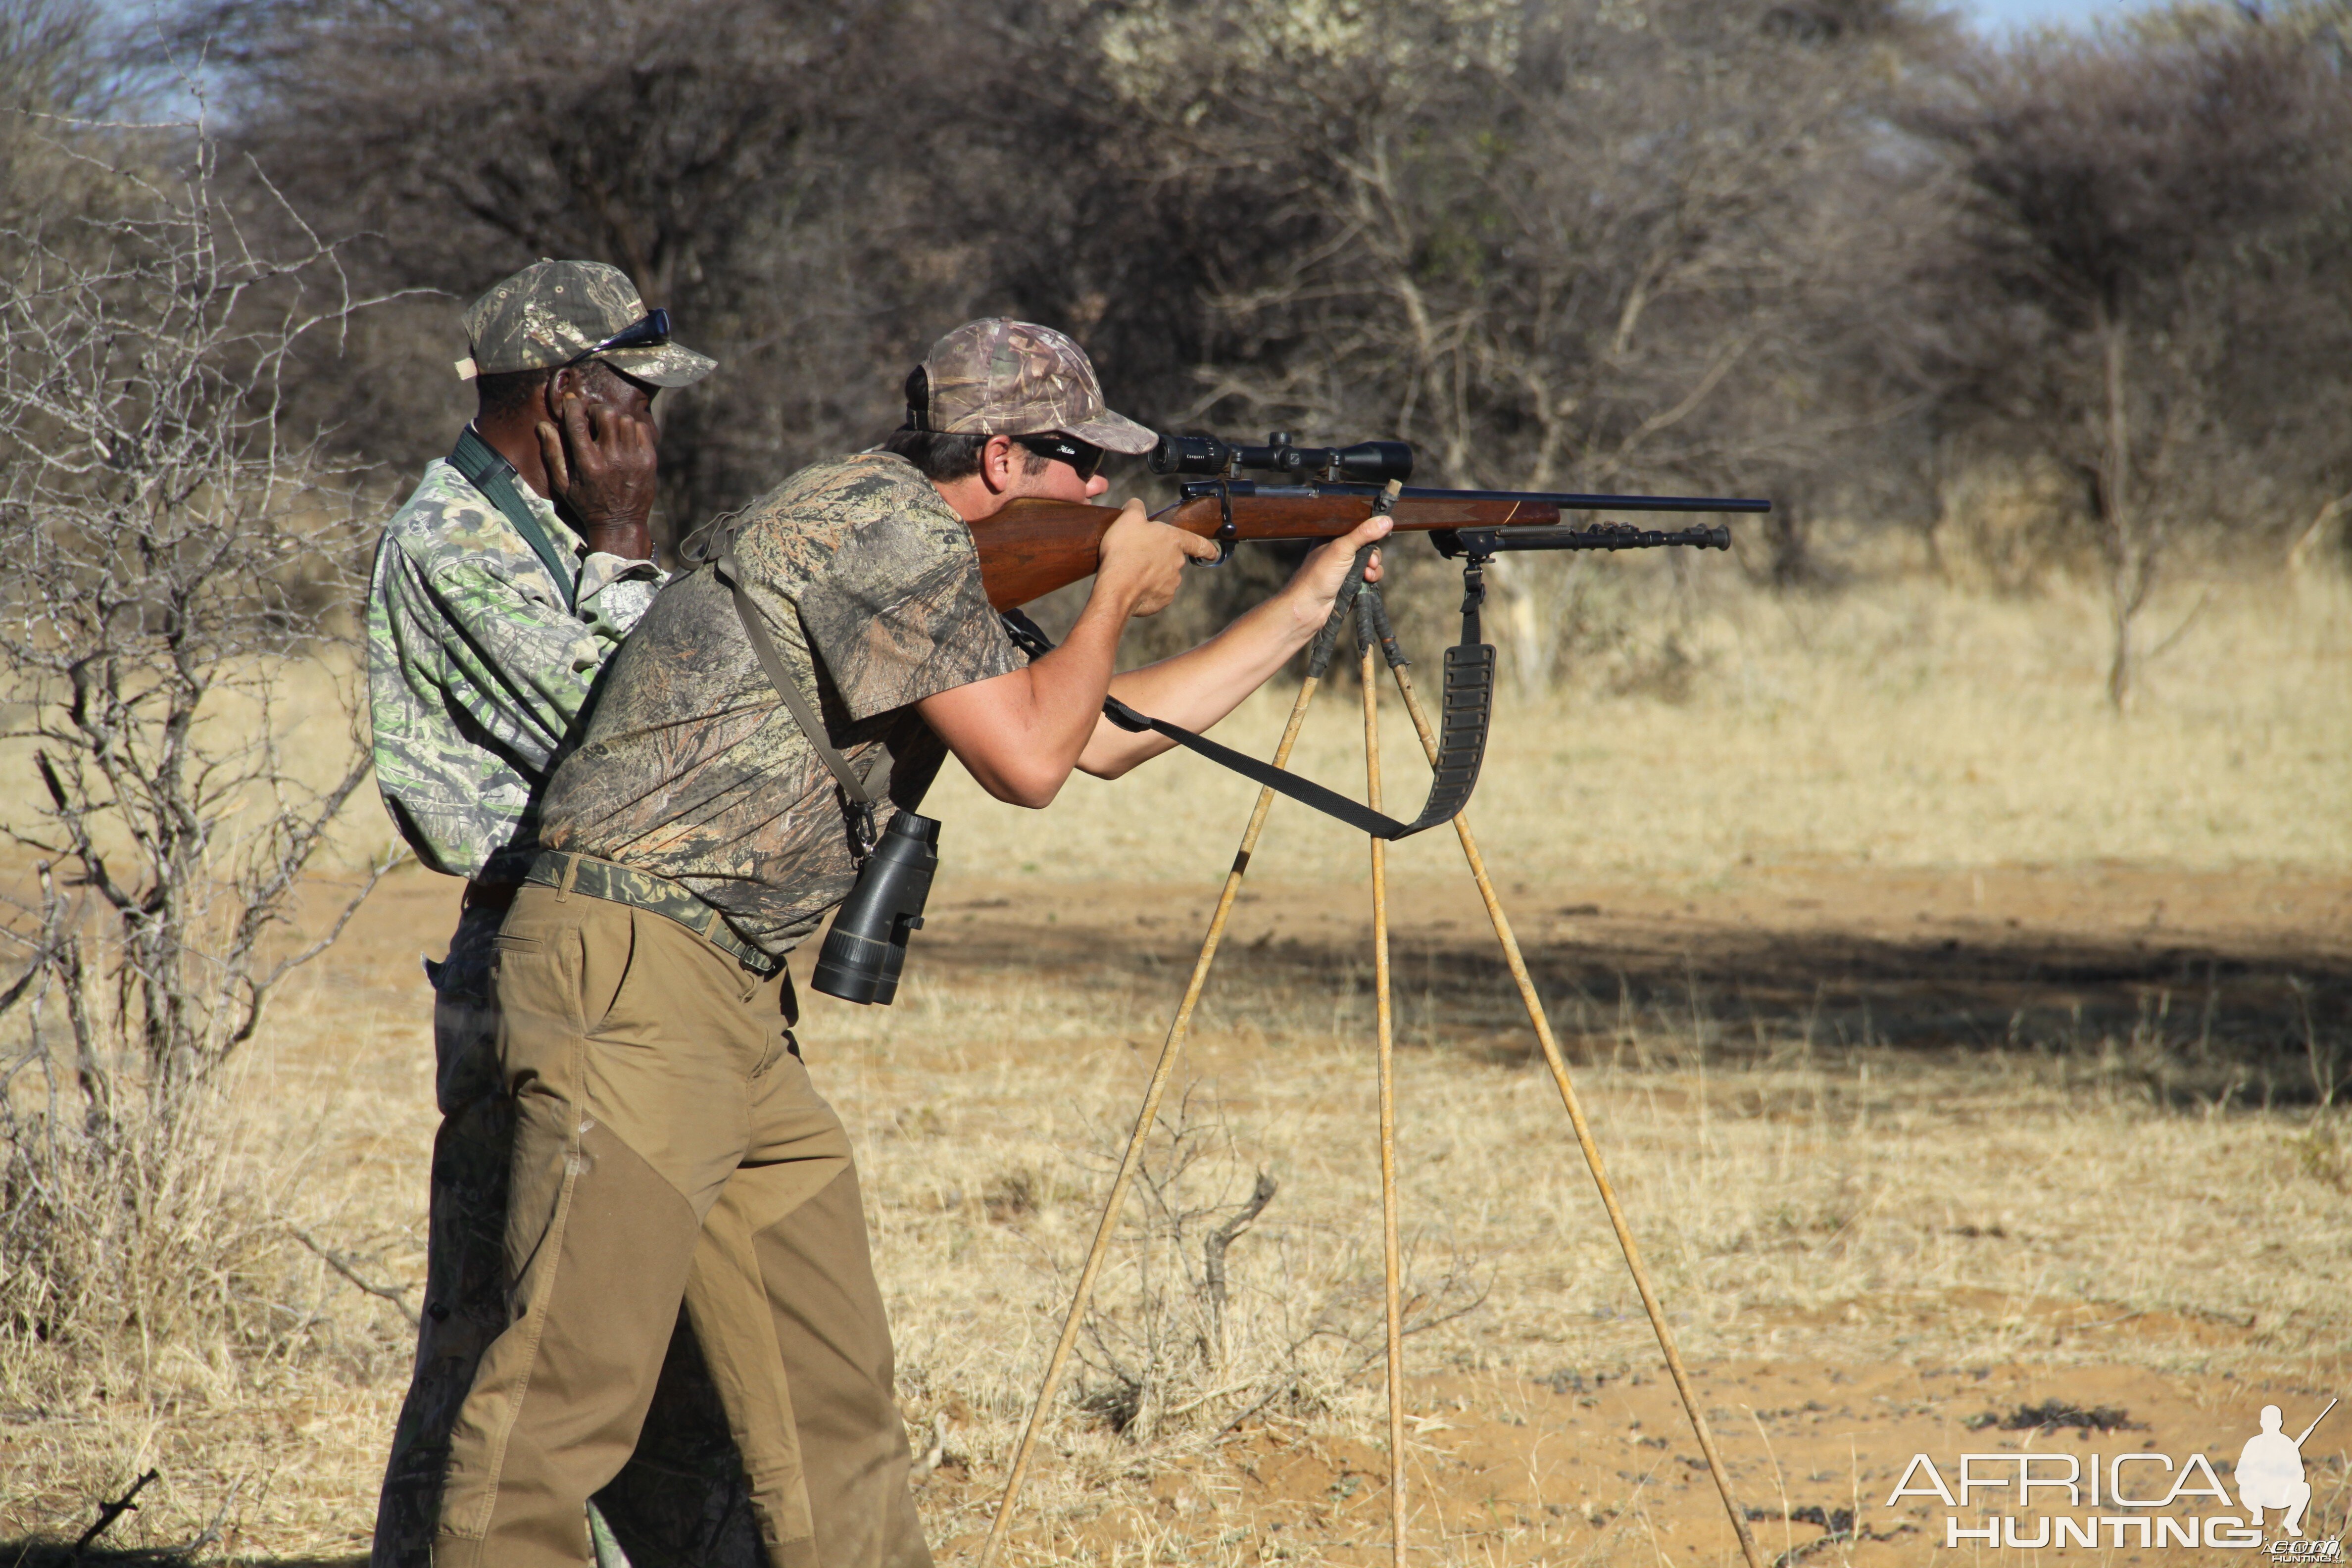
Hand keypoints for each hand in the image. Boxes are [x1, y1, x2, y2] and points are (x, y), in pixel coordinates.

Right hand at [538, 391, 656, 558]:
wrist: (620, 524)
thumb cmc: (587, 504)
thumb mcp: (563, 484)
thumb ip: (553, 453)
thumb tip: (543, 424)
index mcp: (587, 463)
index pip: (578, 422)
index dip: (572, 405)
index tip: (571, 401)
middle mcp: (611, 458)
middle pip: (605, 413)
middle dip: (596, 411)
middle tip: (592, 419)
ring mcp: (633, 459)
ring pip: (625, 419)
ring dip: (614, 420)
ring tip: (608, 431)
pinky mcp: (649, 461)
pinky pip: (641, 429)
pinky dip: (631, 428)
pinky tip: (623, 439)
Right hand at [1095, 498, 1218, 617]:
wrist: (1117, 585)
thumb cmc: (1124, 550)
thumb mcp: (1128, 519)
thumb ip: (1137, 508)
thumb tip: (1137, 505)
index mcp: (1174, 541)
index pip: (1198, 543)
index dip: (1207, 548)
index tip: (1214, 553)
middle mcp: (1177, 563)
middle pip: (1173, 559)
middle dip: (1160, 558)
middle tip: (1140, 556)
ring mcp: (1172, 583)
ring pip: (1164, 576)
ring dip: (1152, 574)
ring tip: (1132, 571)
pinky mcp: (1162, 599)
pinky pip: (1156, 593)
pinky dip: (1146, 589)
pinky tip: (1132, 585)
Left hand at [1283, 513, 1391, 628]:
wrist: (1309, 607)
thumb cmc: (1319, 575)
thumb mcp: (1342, 549)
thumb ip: (1364, 534)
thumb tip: (1387, 520)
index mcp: (1333, 537)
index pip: (1358, 528)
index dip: (1370, 532)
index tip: (1379, 534)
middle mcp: (1340, 551)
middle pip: (1368, 546)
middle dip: (1373, 555)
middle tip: (1370, 562)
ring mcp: (1346, 567)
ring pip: (1371, 562)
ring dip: (1374, 568)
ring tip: (1367, 575)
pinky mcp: (1352, 582)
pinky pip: (1369, 576)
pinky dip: (1371, 578)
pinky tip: (1366, 582)